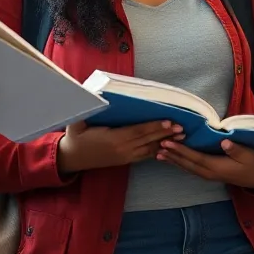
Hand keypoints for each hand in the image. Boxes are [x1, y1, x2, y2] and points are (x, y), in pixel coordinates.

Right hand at [57, 120, 182, 173]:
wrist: (71, 158)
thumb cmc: (75, 136)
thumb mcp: (77, 121)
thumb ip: (87, 108)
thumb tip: (93, 93)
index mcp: (113, 139)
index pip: (138, 131)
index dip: (154, 126)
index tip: (169, 121)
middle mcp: (121, 149)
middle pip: (147, 140)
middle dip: (166, 134)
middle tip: (182, 128)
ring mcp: (124, 156)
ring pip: (149, 149)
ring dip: (165, 142)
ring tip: (181, 137)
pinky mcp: (124, 160)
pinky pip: (144, 155)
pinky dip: (157, 150)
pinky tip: (167, 146)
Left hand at [157, 139, 253, 189]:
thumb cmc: (253, 164)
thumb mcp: (248, 155)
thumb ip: (236, 149)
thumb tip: (224, 142)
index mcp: (216, 167)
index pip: (194, 157)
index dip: (180, 150)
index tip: (168, 143)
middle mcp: (209, 173)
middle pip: (186, 164)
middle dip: (172, 155)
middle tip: (157, 147)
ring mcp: (208, 175)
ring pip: (187, 168)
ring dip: (173, 160)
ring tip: (159, 154)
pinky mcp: (209, 174)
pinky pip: (191, 169)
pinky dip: (180, 163)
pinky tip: (173, 160)